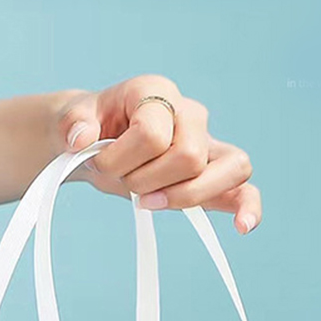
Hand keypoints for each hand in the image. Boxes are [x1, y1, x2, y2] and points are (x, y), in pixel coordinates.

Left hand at [56, 76, 260, 233]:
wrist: (98, 142)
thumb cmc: (92, 129)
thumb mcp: (72, 120)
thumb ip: (73, 124)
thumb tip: (81, 139)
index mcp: (156, 93)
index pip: (153, 135)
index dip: (121, 160)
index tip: (98, 164)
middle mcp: (190, 114)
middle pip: (189, 156)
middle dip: (147, 181)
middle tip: (123, 183)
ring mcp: (207, 144)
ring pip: (230, 168)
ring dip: (185, 196)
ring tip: (149, 203)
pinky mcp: (213, 174)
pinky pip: (244, 189)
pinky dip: (247, 207)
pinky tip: (242, 227)